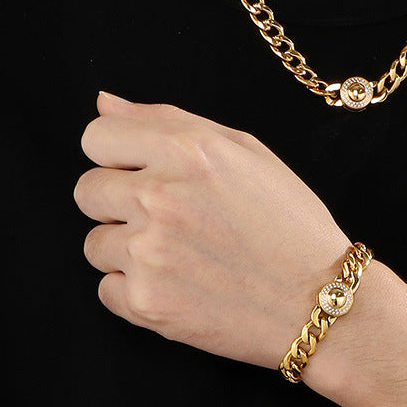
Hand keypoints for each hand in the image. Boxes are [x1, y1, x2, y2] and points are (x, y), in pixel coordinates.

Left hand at [72, 91, 352, 369]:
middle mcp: (161, 197)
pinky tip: (181, 286)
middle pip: (86, 190)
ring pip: (95, 243)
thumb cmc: (289, 222)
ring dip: (128, 249)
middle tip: (168, 218)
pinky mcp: (146, 303)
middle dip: (118, 201)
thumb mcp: (246, 152)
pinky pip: (107, 288)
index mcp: (187, 151)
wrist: (320, 301)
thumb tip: (104, 104)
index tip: (139, 171)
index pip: (96, 137)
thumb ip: (169, 120)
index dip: (116, 154)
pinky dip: (137, 289)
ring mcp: (150, 253)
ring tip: (182, 256)